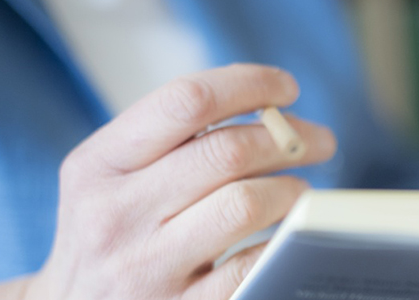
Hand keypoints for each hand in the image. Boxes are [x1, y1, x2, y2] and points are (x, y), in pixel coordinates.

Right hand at [11, 64, 335, 298]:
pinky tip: (285, 236)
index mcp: (98, 165)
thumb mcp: (112, 179)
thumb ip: (173, 141)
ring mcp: (147, 266)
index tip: (286, 88)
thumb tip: (271, 111)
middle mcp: (117, 213)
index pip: (186, 101)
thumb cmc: (112, 233)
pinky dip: (279, 243)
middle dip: (289, 138)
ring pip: (246, 203)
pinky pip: (249, 266)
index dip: (249, 85)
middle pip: (228, 151)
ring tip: (300, 190)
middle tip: (319, 141)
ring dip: (291, 189)